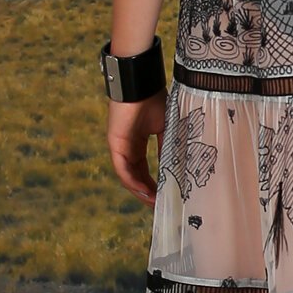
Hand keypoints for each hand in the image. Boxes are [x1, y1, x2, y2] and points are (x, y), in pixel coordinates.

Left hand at [107, 90, 167, 205]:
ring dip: (141, 192)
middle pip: (135, 178)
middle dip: (147, 194)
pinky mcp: (115, 145)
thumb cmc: (154, 101)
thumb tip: (176, 168)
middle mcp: (127, 148)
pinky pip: (123, 170)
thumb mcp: (166, 129)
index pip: (144, 171)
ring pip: (129, 177)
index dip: (153, 186)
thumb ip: (167, 148)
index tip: (164, 198)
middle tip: (159, 207)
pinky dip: (134, 182)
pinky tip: (145, 192)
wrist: (142, 85)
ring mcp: (120, 148)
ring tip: (154, 204)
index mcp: (137, 144)